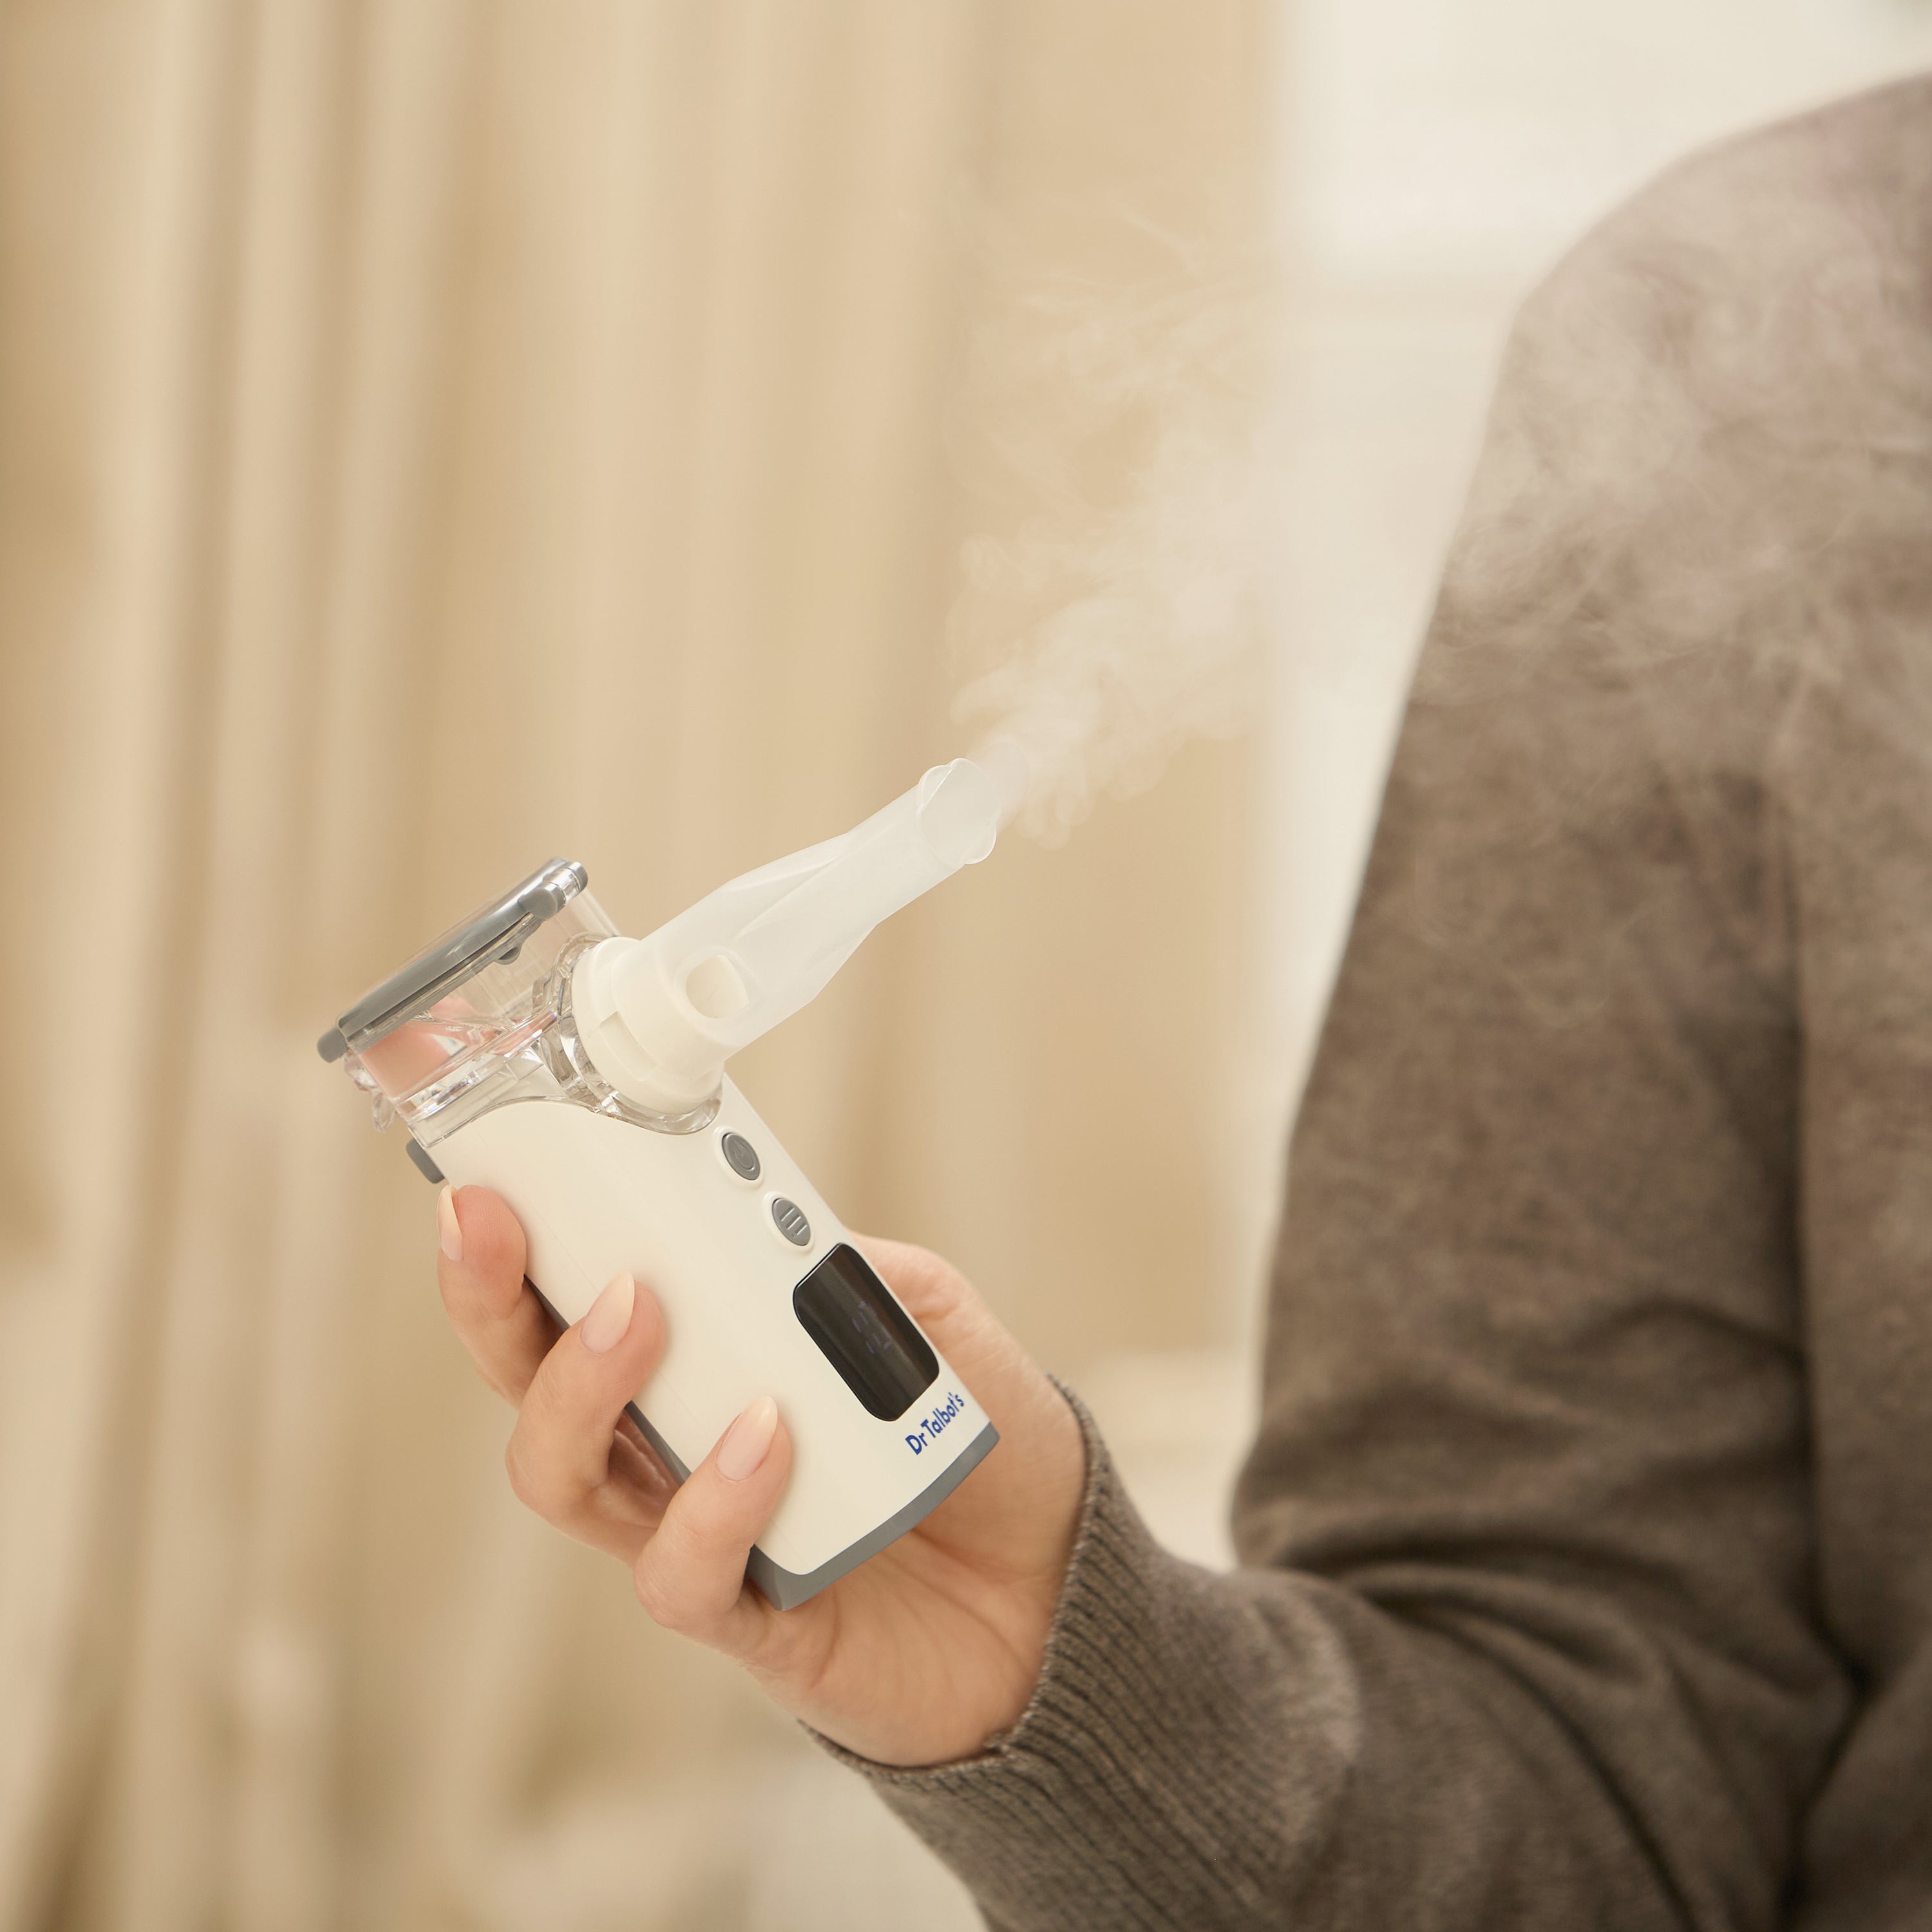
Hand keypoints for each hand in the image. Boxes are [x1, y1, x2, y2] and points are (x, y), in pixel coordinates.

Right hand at [435, 1185, 1086, 1766]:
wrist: (1054, 1583)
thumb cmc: (978, 1443)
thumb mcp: (931, 1319)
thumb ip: (857, 1270)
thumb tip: (783, 1228)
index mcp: (693, 1363)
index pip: (569, 1300)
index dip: (512, 1245)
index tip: (486, 1175)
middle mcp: (666, 1448)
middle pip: (527, 1385)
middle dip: (492, 1304)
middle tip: (502, 1226)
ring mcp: (695, 1534)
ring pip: (566, 1479)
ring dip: (582, 1387)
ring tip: (640, 1310)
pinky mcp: (749, 1621)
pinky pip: (682, 1572)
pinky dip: (710, 1500)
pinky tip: (763, 1434)